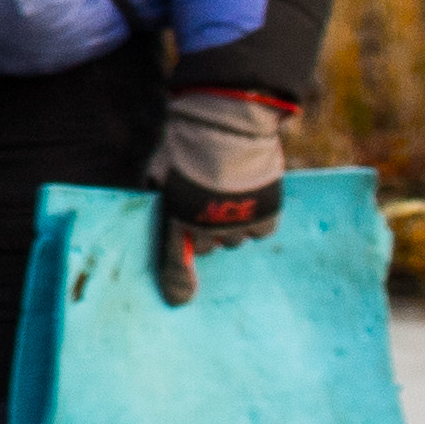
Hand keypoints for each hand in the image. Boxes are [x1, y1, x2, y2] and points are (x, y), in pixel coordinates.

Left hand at [154, 85, 290, 304]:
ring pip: (237, 240)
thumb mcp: (162, 166)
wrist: (228, 123)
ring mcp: (239, 226)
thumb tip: (157, 196)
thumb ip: (161, 189)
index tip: (179, 300)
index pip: (176, 260)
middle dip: (208, 229)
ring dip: (234, 224)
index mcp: (178, 219)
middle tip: (209, 204)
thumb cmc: (189, 142)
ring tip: (232, 196)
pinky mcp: (267, 217)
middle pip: (209, 245)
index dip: (177, 279)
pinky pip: (263, 231)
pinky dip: (260, 219)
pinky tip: (253, 198)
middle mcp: (209, 230)